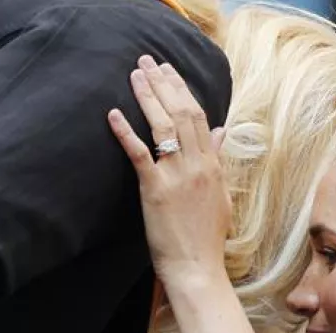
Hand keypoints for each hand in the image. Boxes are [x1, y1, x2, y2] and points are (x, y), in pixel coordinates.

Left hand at [108, 55, 229, 290]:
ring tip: (134, 75)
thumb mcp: (221, 196)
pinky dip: (126, 131)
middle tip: (147, 62)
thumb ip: (218, 161)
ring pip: (163, 125)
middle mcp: (197, 165)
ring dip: (147, 96)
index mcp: (213, 166)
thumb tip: (220, 133)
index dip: (183, 90)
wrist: (198, 268)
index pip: (199, 117)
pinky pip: (140, 154)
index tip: (169, 71)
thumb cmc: (206, 238)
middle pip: (181, 112)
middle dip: (164, 83)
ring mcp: (177, 176)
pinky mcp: (155, 190)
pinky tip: (114, 113)